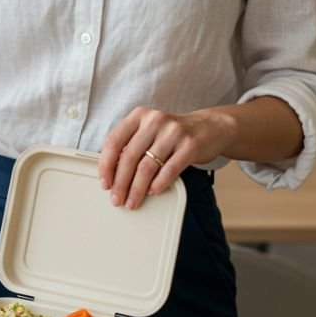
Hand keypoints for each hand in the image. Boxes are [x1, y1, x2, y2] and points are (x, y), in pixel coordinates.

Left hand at [98, 106, 236, 209]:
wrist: (210, 128)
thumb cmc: (173, 134)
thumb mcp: (150, 131)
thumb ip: (133, 145)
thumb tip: (113, 174)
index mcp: (139, 116)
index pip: (114, 141)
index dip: (106, 165)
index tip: (105, 183)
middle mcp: (155, 120)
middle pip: (130, 156)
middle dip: (121, 183)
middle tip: (117, 199)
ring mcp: (173, 132)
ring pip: (147, 166)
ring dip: (137, 189)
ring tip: (132, 201)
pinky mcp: (190, 145)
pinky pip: (169, 170)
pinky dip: (158, 184)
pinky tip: (153, 192)